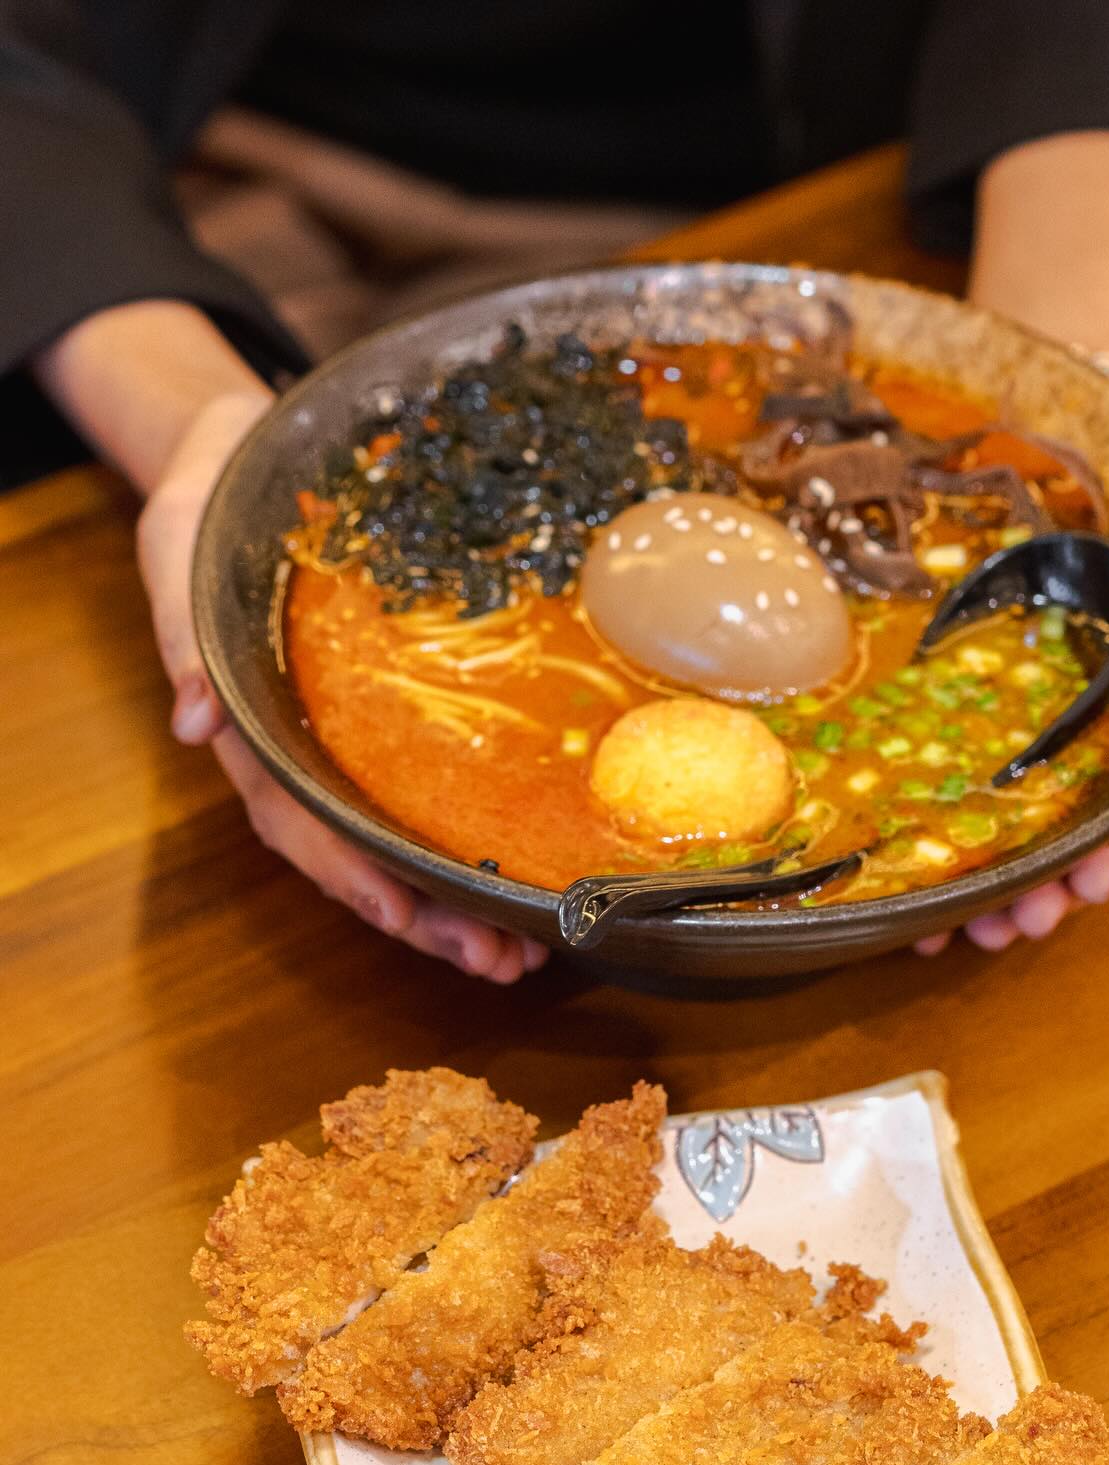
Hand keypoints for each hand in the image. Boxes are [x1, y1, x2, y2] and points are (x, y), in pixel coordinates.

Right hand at [138, 391, 547, 983]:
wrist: (251, 458)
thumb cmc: (211, 509)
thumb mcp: (179, 553)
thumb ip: (185, 638)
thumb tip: (194, 726)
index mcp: (258, 730)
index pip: (301, 825)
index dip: (352, 876)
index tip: (404, 919)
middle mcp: (312, 755)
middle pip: (366, 859)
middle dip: (429, 920)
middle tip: (500, 964)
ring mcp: (358, 744)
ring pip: (407, 844)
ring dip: (461, 907)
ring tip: (525, 957)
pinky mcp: (399, 719)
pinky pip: (438, 792)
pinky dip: (480, 842)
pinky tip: (531, 875)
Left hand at [914, 620, 1108, 954]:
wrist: (1054, 478)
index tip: (1089, 886)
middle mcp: (1092, 735)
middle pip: (1078, 832)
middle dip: (1048, 889)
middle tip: (1014, 927)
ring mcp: (1027, 736)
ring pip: (1014, 830)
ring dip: (994, 890)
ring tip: (969, 929)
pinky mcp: (963, 727)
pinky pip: (951, 798)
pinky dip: (940, 854)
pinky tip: (917, 903)